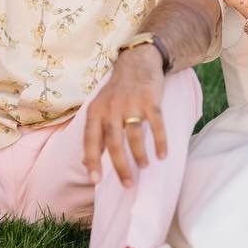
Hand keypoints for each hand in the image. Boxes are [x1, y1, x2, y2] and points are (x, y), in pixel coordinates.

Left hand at [82, 45, 166, 187]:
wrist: (137, 62)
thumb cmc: (116, 92)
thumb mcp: (99, 109)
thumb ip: (94, 134)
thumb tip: (86, 163)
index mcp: (96, 111)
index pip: (90, 139)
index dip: (91, 160)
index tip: (94, 179)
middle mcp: (111, 108)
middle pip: (114, 142)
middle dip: (120, 166)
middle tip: (127, 184)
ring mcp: (131, 104)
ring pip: (135, 135)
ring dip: (139, 155)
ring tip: (143, 166)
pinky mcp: (150, 100)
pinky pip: (156, 125)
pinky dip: (160, 141)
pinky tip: (162, 155)